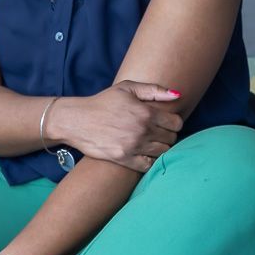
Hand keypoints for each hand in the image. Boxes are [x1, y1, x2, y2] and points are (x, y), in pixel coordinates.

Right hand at [51, 82, 183, 172]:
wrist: (76, 120)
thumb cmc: (103, 102)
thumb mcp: (127, 88)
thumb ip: (154, 90)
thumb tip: (178, 95)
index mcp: (146, 112)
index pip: (176, 123)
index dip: (174, 122)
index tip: (166, 122)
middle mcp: (142, 130)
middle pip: (171, 138)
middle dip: (168, 135)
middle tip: (158, 132)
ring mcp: (133, 146)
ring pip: (162, 152)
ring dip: (160, 148)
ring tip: (152, 142)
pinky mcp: (123, 159)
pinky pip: (148, 165)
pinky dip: (150, 161)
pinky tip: (145, 154)